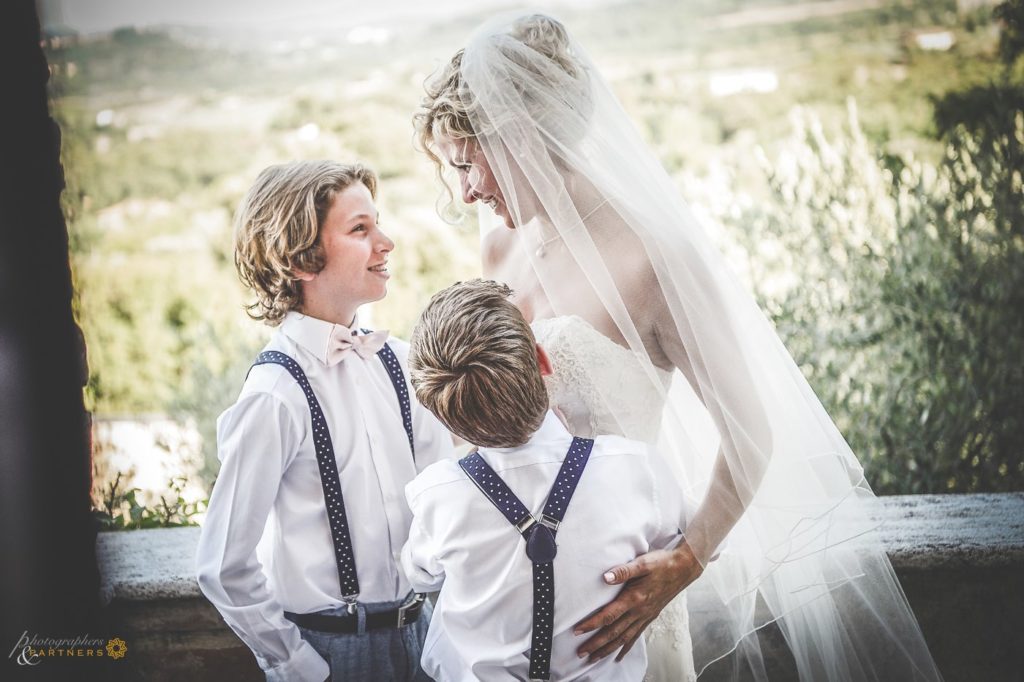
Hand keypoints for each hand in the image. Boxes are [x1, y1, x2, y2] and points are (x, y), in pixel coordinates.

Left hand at [574, 541, 703, 662]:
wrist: (683, 569)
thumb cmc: (662, 563)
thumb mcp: (642, 563)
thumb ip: (623, 571)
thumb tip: (605, 578)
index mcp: (634, 598)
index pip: (609, 615)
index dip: (592, 624)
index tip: (577, 631)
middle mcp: (639, 611)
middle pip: (614, 632)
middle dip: (596, 644)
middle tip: (580, 653)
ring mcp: (645, 616)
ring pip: (623, 638)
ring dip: (608, 649)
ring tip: (594, 658)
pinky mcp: (649, 617)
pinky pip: (636, 636)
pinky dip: (626, 647)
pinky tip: (619, 656)